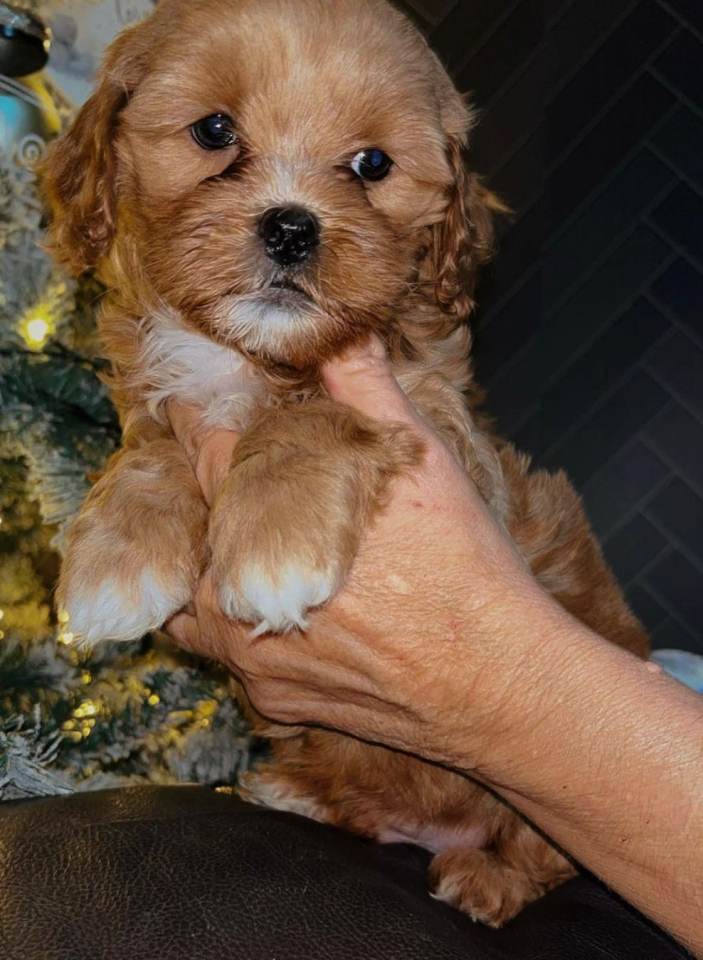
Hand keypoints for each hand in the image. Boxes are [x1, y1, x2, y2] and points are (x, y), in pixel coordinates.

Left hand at [165, 337, 562, 772]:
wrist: (495, 679)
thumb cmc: (462, 563)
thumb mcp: (421, 461)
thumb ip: (366, 389)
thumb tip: (344, 327)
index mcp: (268, 516)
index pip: (207, 454)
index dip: (196, 426)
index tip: (186, 410)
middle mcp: (240, 588)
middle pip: (197, 532)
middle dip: (212, 504)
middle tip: (233, 486)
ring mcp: (250, 653)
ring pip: (199, 599)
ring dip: (213, 569)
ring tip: (247, 548)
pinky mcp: (273, 698)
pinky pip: (230, 653)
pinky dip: (242, 625)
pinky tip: (285, 608)